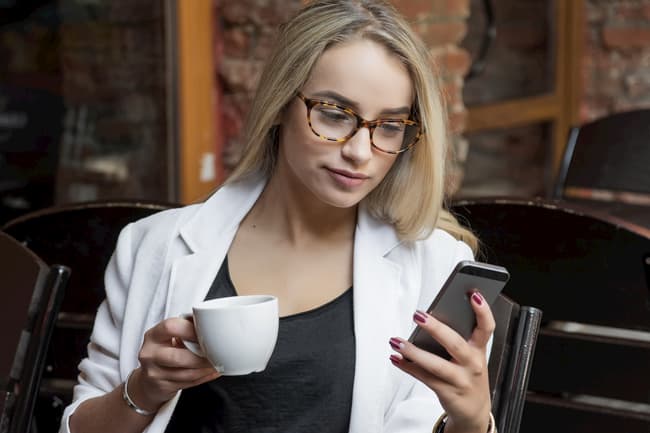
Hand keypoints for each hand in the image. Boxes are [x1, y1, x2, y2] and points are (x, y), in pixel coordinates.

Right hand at [130, 317, 220, 411]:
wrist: (148, 379)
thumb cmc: (164, 351)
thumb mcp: (168, 336)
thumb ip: (186, 328)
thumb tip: (210, 322)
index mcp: (153, 335)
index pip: (171, 327)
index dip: (191, 330)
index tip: (206, 332)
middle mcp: (150, 354)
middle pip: (178, 357)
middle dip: (201, 357)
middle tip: (215, 353)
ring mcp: (154, 373)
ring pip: (186, 373)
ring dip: (206, 369)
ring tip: (217, 362)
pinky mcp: (163, 387)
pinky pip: (189, 383)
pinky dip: (204, 377)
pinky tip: (211, 371)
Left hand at [389, 291, 493, 432]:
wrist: (475, 411)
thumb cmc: (467, 375)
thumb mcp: (470, 357)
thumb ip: (456, 339)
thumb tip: (429, 319)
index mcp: (479, 350)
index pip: (486, 328)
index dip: (483, 311)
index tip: (473, 295)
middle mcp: (472, 364)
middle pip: (454, 343)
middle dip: (436, 328)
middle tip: (418, 315)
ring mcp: (460, 380)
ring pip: (435, 365)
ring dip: (413, 352)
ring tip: (396, 342)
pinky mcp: (447, 393)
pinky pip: (424, 378)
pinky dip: (408, 367)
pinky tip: (396, 358)